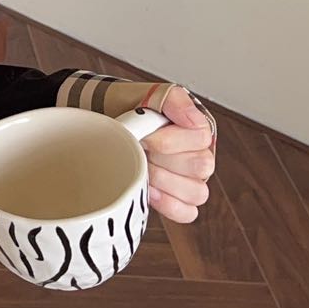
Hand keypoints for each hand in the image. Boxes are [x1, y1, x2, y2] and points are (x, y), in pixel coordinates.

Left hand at [141, 86, 217, 222]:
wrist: (108, 123)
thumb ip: (175, 100)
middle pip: (200, 166)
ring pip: (197, 192)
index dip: (169, 140)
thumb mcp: (151, 95)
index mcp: (198, 129)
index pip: (200, 138)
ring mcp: (191, 180)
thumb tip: (193, 121)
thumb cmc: (131, 110)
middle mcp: (200, 155)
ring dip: (165, 181)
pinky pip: (188, 212)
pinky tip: (149, 191)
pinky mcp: (178, 200)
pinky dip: (169, 204)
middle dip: (162, 159)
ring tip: (143, 170)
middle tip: (140, 152)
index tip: (145, 136)